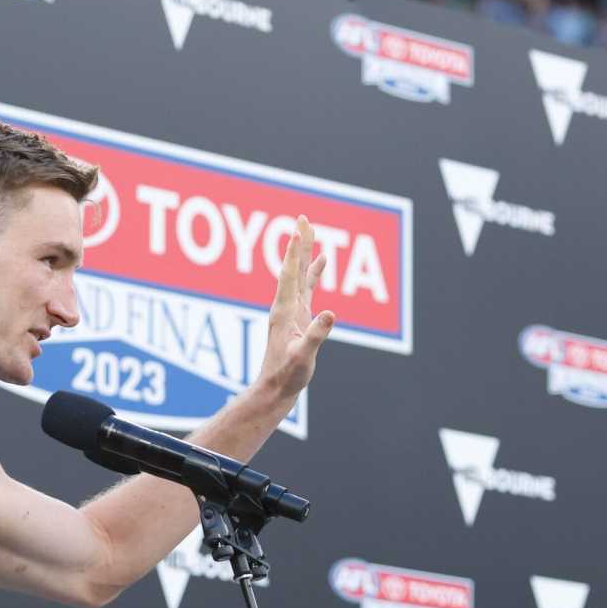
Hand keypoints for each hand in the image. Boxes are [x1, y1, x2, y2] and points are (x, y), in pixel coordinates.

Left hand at [257, 215, 334, 402]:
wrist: (276, 389)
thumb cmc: (287, 375)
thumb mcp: (303, 356)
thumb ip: (316, 335)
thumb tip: (330, 313)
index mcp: (285, 311)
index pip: (291, 274)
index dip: (295, 251)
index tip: (298, 228)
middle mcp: (286, 306)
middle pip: (294, 268)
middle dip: (300, 243)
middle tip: (304, 218)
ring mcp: (291, 311)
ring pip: (301, 275)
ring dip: (306, 254)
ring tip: (311, 233)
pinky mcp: (298, 317)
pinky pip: (307, 288)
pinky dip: (314, 273)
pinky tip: (321, 264)